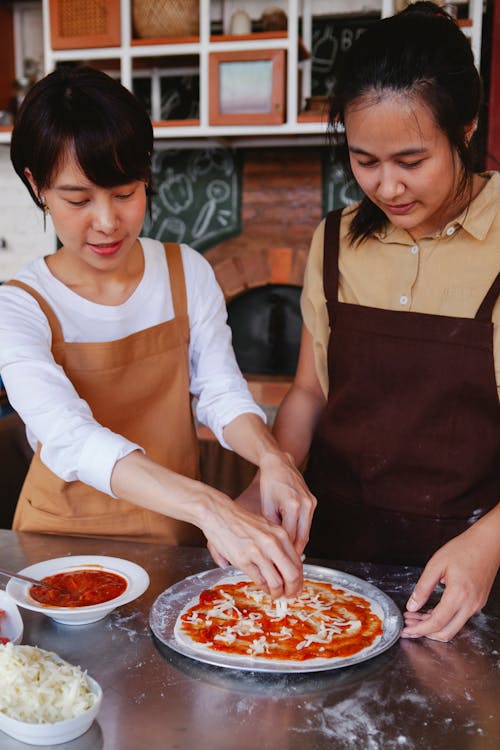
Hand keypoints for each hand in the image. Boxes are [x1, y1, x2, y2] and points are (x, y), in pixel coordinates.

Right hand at [202, 489, 303, 598]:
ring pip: (277, 582)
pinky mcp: (243, 560)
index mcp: (280, 534)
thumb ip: (278, 544)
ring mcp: (258, 552)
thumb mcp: (266, 527)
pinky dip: (264, 589)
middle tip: (290, 595)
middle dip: (293, 589)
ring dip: (278, 593)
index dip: (300, 578)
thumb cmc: (241, 521)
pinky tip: (264, 589)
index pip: (297, 562)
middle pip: (292, 574)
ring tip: (276, 595)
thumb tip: (287, 567)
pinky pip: (260, 581)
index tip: (297, 586)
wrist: (219, 514)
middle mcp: (272, 543)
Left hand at [257, 451, 315, 555]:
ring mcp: (311, 503)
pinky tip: (292, 542)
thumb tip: (275, 544)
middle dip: (295, 554)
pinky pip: (307, 523)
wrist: (279, 463)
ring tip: (289, 558)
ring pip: (306, 531)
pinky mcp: (312, 501)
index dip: (286, 552)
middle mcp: (306, 504)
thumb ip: (272, 526)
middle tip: (288, 567)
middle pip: (303, 537)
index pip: (291, 536)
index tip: (280, 563)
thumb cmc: (270, 483)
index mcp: (293, 505)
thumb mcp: (266, 505)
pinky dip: (300, 533)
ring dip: (299, 544)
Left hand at [401, 514, 499, 641]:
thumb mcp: (436, 564)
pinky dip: (444, 619)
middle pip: (446, 633)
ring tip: (415, 616)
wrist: (487, 544)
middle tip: (409, 625)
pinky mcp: (478, 603)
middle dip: (425, 632)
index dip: (419, 629)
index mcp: (459, 594)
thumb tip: (412, 606)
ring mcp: (476, 605)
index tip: (406, 630)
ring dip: (434, 626)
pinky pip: (460, 618)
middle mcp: (470, 604)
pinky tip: (430, 611)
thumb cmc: (463, 549)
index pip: (437, 622)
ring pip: (453, 627)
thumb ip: (423, 587)